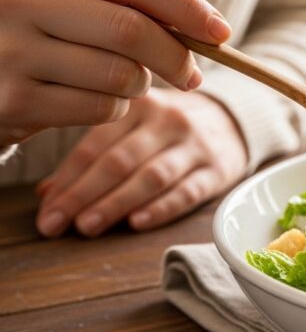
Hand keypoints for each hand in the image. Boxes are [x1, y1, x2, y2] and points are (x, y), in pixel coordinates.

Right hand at [0, 0, 230, 145]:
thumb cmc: (43, 34)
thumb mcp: (75, 1)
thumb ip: (133, 1)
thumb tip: (206, 15)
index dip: (185, 7)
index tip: (221, 32)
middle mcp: (18, 0)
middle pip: (131, 29)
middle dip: (176, 57)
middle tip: (192, 75)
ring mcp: (11, 51)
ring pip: (120, 74)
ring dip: (140, 86)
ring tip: (125, 82)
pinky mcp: (14, 100)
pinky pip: (100, 109)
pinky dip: (115, 109)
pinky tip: (96, 99)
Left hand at [35, 88, 247, 236]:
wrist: (233, 122)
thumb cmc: (168, 130)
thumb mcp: (133, 128)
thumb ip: (93, 156)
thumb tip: (48, 193)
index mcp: (138, 105)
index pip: (95, 144)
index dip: (68, 179)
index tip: (47, 210)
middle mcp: (168, 120)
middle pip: (120, 160)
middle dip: (85, 194)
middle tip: (59, 223)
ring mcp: (195, 145)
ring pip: (151, 176)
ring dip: (116, 203)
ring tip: (88, 226)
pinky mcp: (218, 170)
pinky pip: (187, 192)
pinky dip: (161, 209)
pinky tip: (137, 223)